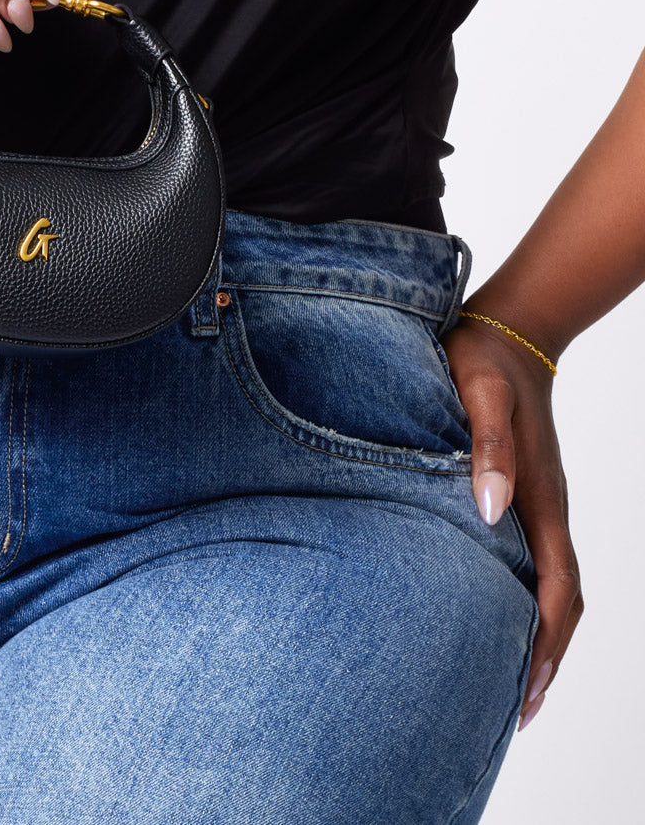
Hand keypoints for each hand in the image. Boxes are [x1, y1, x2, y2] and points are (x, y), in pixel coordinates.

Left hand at [441, 311, 582, 730]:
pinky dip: (524, 599)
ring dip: (535, 634)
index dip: (544, 643)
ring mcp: (539, 503)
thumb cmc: (482, 357)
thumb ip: (487, 445)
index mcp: (540, 496)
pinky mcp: (523, 492)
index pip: (556, 589)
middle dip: (542, 658)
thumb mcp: (478, 392)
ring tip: (504, 682)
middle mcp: (546, 508)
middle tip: (512, 712)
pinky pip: (534, 560)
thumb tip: (492, 510)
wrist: (506, 326)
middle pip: (560, 602)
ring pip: (549, 585)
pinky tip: (492, 611)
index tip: (525, 691)